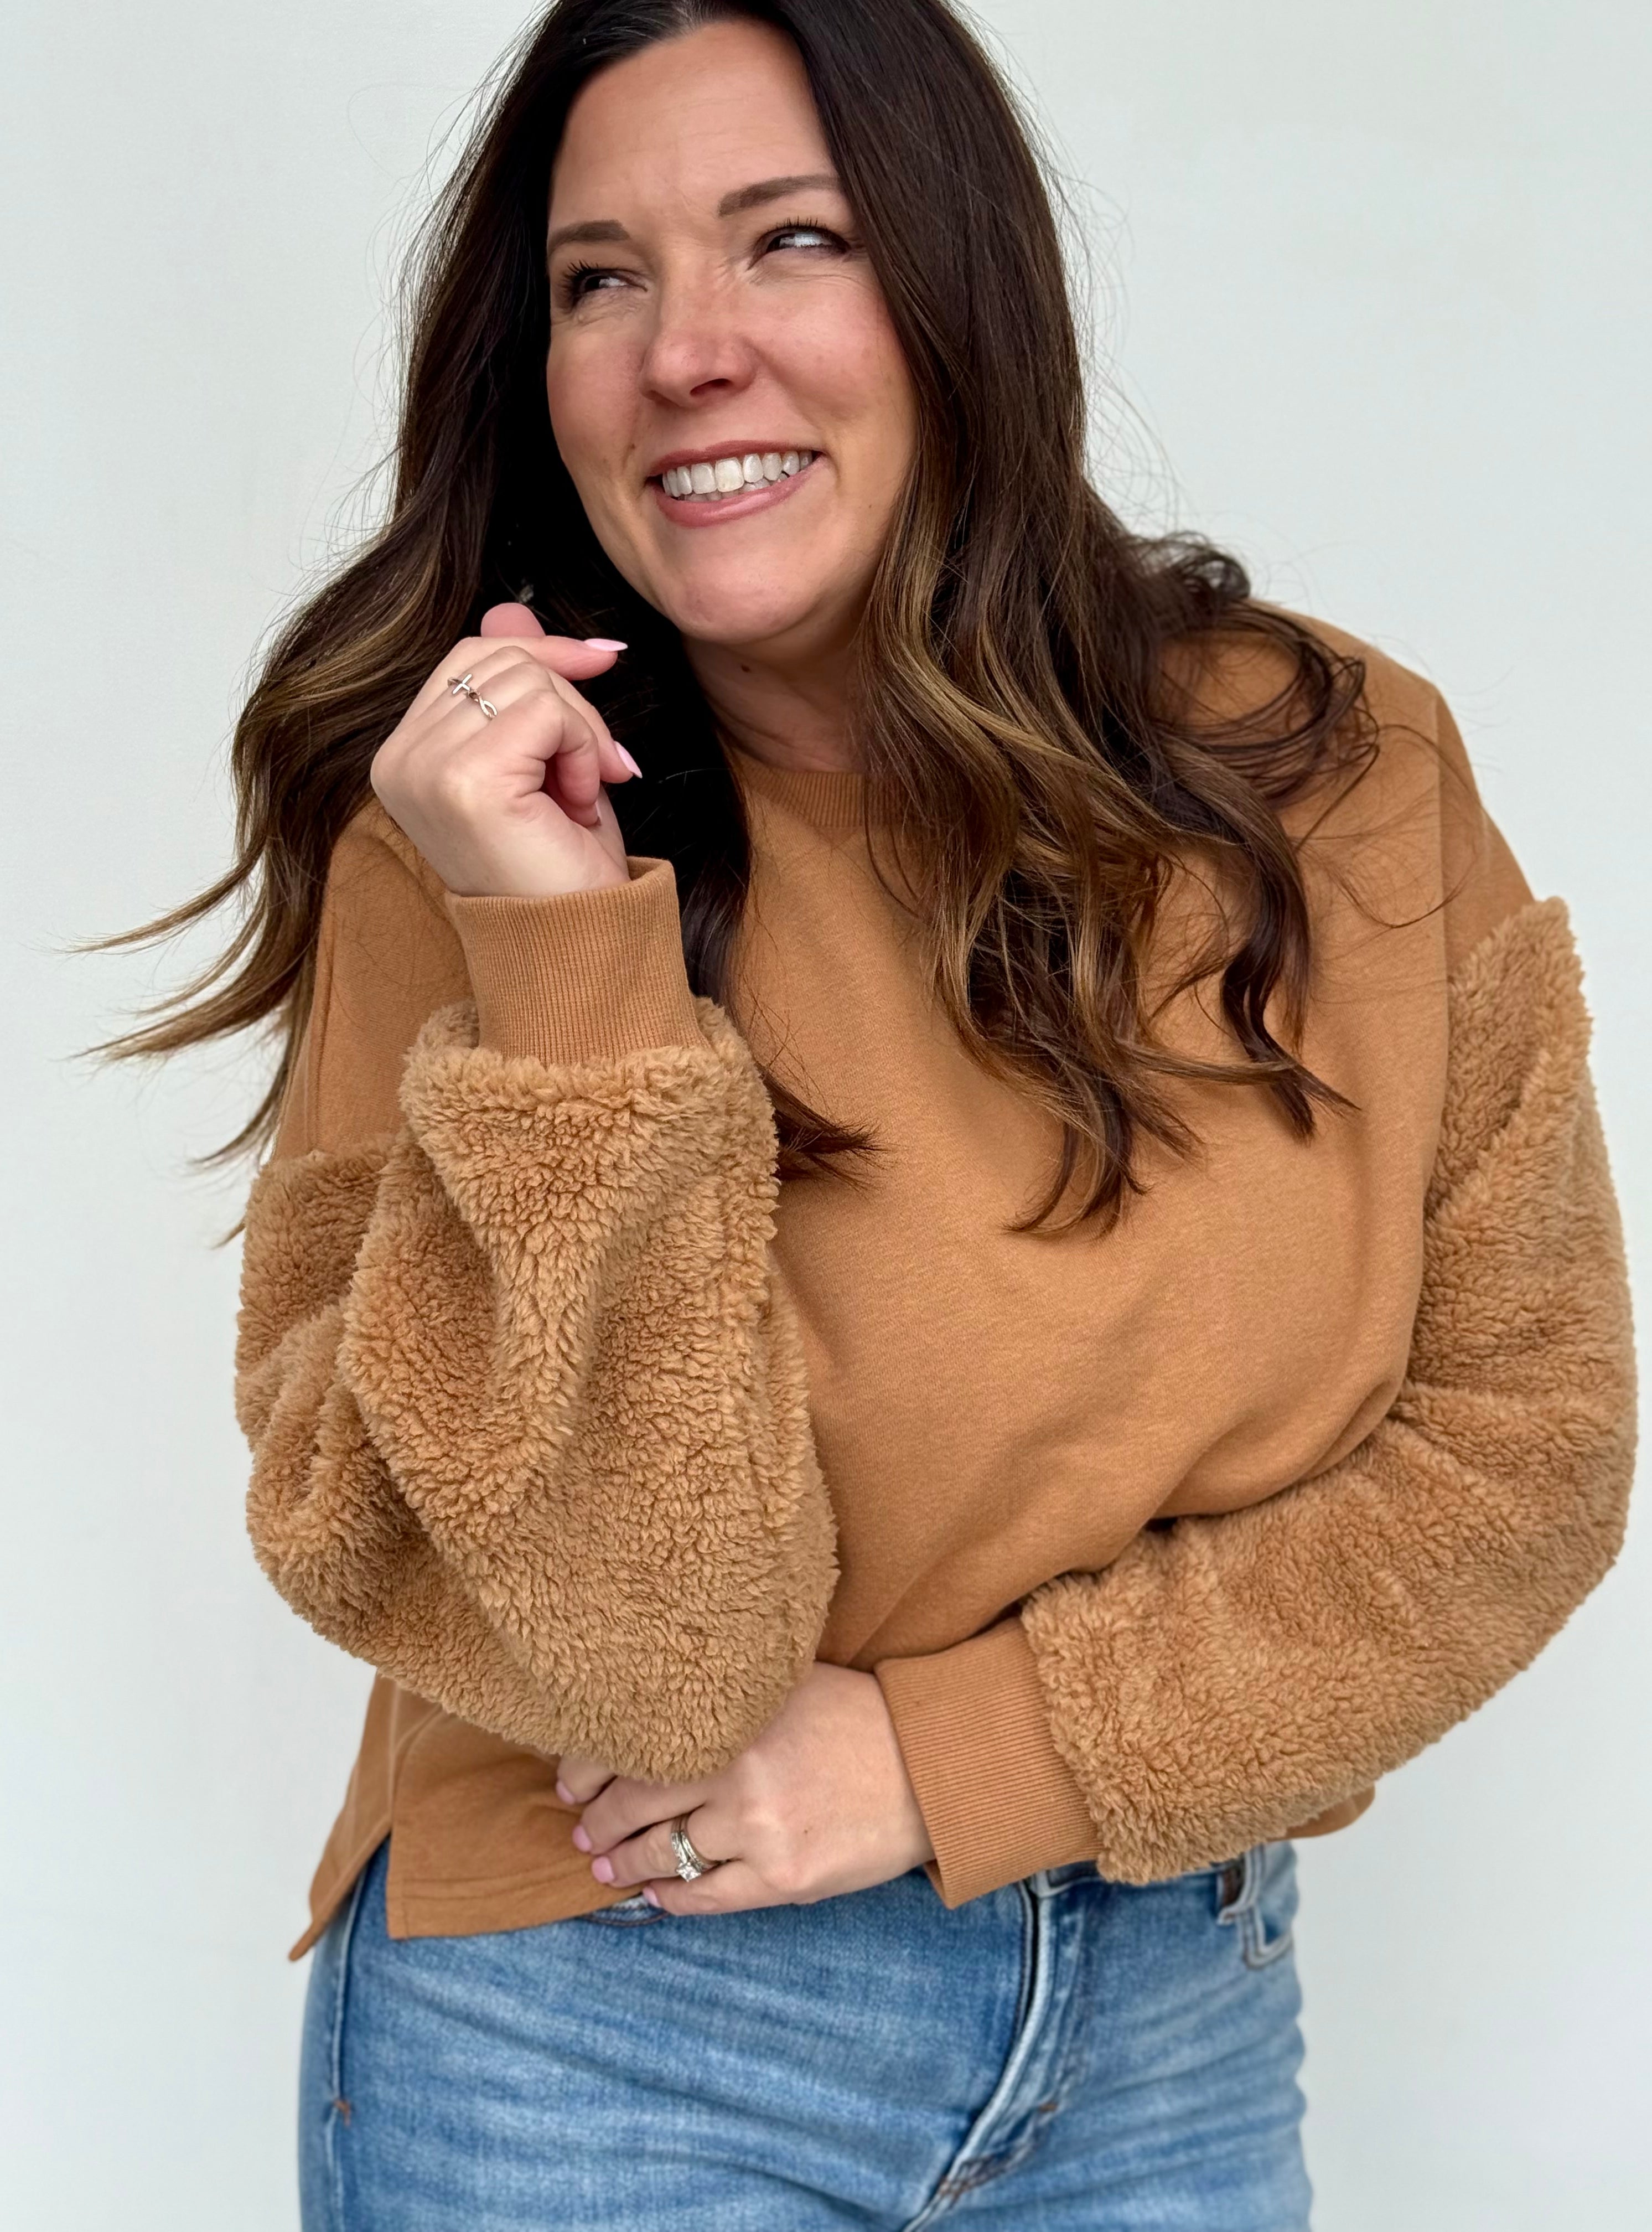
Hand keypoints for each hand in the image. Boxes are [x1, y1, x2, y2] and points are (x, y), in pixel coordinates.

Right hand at [370, 603, 639, 898]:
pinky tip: (579, 801)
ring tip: (579, 795)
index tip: (605, 664)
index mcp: (403, 756)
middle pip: (500, 658)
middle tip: (596, 769)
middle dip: (569, 703)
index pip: (470, 657)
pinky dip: (583, 748)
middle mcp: (398, 759)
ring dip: (580, 732)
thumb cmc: (560, 868)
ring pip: (526, 678)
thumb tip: (511, 604)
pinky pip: (545, 711)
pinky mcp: (463, 780)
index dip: (543, 653)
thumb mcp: (542, 759)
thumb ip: (519, 684)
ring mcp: (423, 768)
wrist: (578, 948)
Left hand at [557, 1664, 935, 1914]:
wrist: (930, 1767)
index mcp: (733, 1715)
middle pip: (638, 1802)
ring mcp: (761, 1830)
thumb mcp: (785, 1684)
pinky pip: (708, 1897)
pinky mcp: (785, 1877)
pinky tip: (653, 1892)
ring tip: (603, 1864)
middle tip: (578, 1830)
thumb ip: (724, 1699)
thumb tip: (653, 1717)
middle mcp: (739, 1771)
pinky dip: (671, 1898)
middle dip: (597, 1822)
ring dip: (624, 1863)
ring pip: (665, 1854)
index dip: (589, 1768)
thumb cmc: (856, 1716)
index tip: (570, 1779)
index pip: (633, 1746)